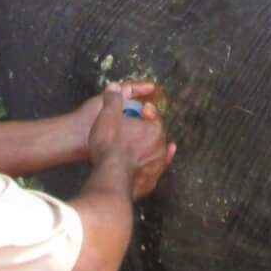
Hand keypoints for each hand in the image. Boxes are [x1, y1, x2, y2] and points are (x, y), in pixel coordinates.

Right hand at [87, 81, 173, 199]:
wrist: (111, 176)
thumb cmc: (110, 144)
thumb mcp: (108, 114)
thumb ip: (113, 99)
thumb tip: (114, 87)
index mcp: (155, 129)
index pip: (154, 117)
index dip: (144, 112)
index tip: (137, 111)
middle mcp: (161, 148)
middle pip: (155, 136)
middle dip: (145, 132)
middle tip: (131, 131)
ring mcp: (157, 167)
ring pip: (154, 155)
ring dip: (146, 151)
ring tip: (132, 150)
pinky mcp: (150, 183)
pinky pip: (149, 173)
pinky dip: (143, 169)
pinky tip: (137, 168)